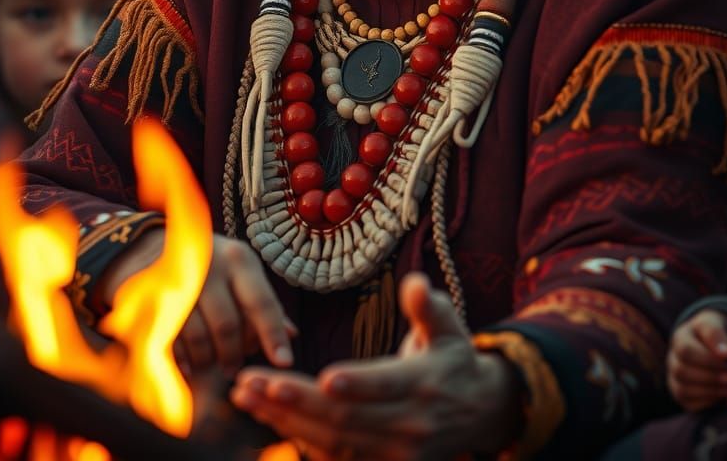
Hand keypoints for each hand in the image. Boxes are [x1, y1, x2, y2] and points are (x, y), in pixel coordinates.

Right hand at [99, 231, 294, 375]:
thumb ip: (262, 303)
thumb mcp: (239, 272)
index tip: (284, 362)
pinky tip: (189, 365)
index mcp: (238, 259)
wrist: (150, 246)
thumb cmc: (209, 264)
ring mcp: (179, 282)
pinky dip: (184, 360)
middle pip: (229, 326)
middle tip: (233, 368)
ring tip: (211, 363)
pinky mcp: (152, 299)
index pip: (262, 303)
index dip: (274, 336)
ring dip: (209, 359)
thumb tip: (292, 335)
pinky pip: (173, 342)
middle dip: (234, 354)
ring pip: (200, 338)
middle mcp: (210, 266)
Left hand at [230, 272, 520, 460]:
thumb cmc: (454, 357)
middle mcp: (408, 425)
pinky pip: (333, 457)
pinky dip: (298, 438)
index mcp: (424, 385)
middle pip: (346, 419)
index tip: (324, 378)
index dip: (357, 384)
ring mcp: (394, 452)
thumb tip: (415, 282)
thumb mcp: (450, 327)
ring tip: (247, 395)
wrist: (480, 412)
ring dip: (285, 421)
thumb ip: (429, 307)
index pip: (386, 386)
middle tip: (254, 383)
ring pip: (332, 442)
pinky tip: (267, 415)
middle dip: (295, 402)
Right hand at [667, 309, 726, 410]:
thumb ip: (717, 334)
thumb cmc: (714, 335)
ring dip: (709, 391)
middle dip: (709, 377)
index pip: (685, 351)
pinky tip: (721, 397)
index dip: (707, 359)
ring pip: (683, 390)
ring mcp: (675, 379)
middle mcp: (672, 360)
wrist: (712, 347)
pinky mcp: (682, 396)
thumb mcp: (714, 325)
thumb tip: (725, 353)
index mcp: (679, 339)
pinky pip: (689, 404)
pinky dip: (706, 402)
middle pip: (682, 372)